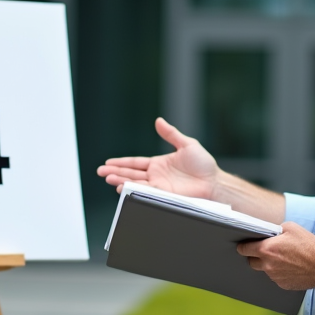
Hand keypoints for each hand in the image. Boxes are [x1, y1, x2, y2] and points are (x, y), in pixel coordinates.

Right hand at [96, 117, 220, 198]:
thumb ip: (171, 134)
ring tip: (107, 178)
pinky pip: (144, 190)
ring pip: (134, 182)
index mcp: (159, 164)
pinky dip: (132, 189)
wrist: (213, 181)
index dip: (121, 163)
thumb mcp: (186, 144)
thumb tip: (158, 121)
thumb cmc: (204, 164)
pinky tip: (121, 186)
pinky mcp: (163, 194)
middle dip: (114, 172)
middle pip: (130, 173)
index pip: (135, 163)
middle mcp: (156, 175)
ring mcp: (158, 186)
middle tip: (100, 172)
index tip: (108, 163)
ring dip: (120, 180)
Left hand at [237, 222, 314, 294]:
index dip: (243, 246)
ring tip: (283, 259)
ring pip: (265, 271)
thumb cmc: (308, 244)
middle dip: (255, 257)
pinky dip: (280, 273)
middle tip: (264, 252)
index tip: (243, 245)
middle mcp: (268, 265)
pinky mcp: (283, 285)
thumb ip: (276, 230)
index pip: (244, 249)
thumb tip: (270, 233)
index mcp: (266, 250)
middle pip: (251, 262)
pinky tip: (291, 267)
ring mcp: (275, 277)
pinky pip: (276, 278)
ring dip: (269, 265)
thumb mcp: (291, 227)